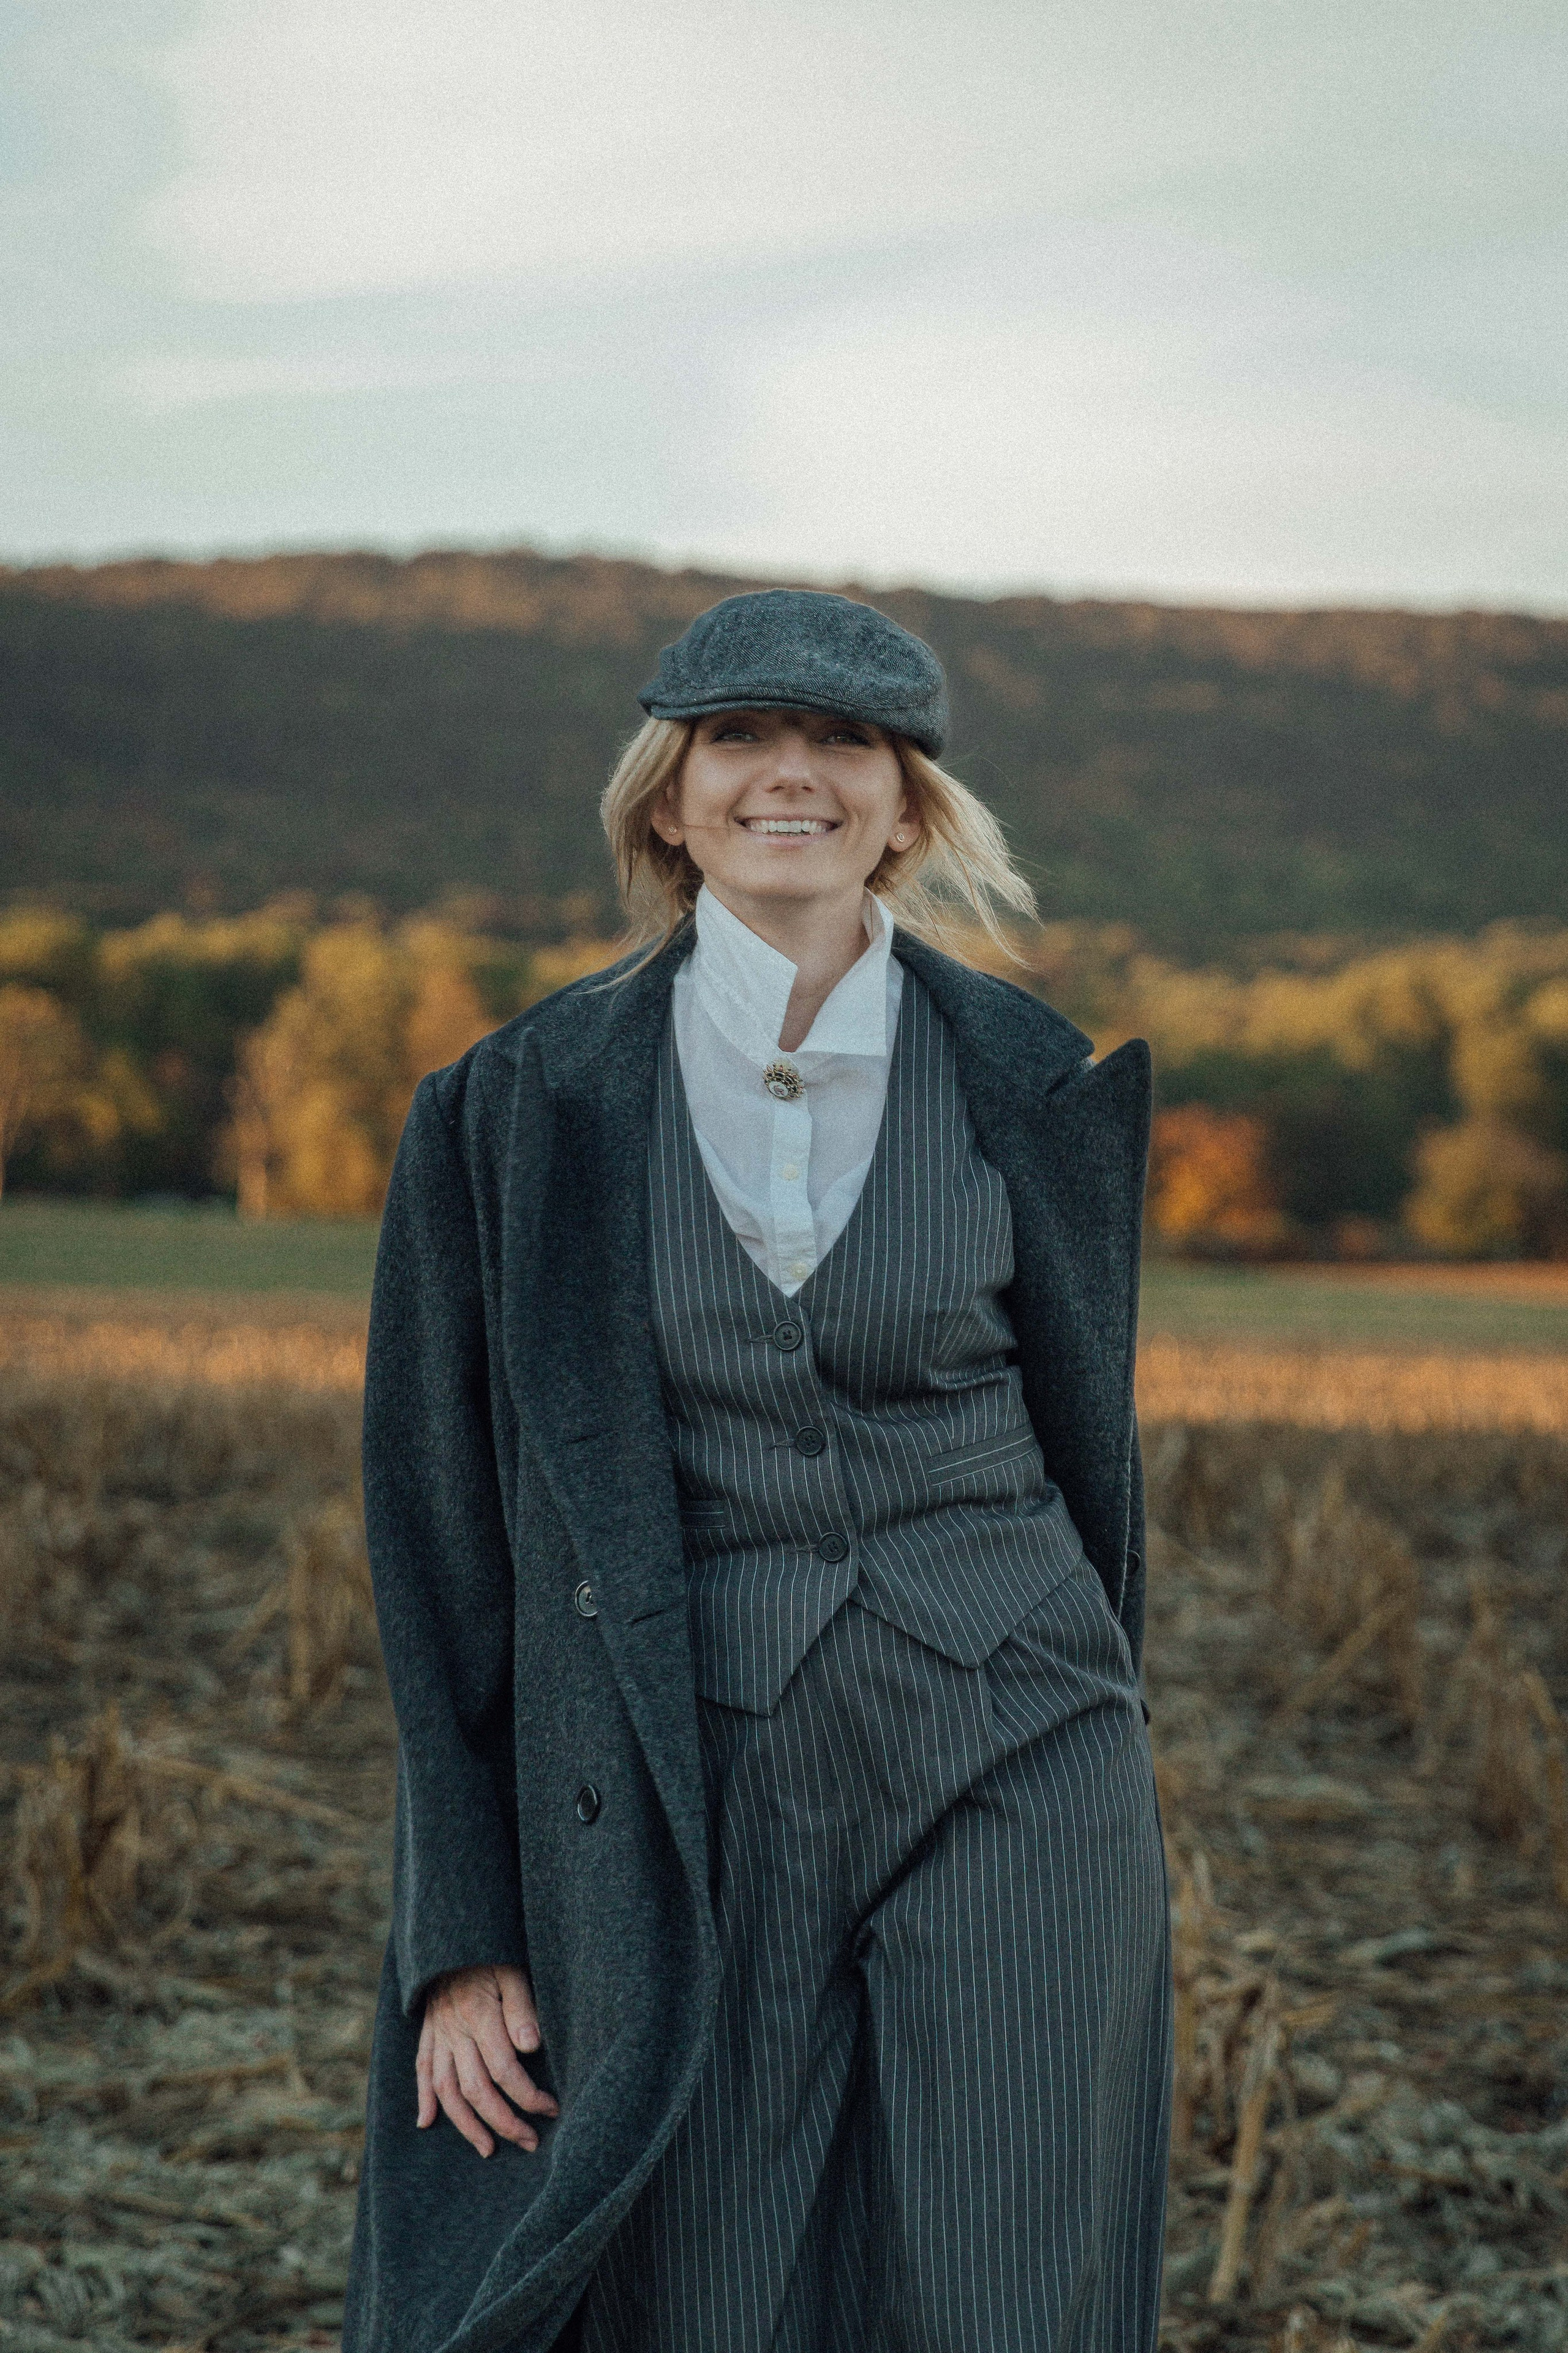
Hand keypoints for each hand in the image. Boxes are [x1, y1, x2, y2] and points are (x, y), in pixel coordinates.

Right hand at [416, 1963, 558, 2155]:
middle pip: (476, 2090)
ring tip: (489, 2149)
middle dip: (505, 2122)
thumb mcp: (513, 1971)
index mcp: (479, 2016)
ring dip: (466, 2125)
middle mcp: (454, 2032)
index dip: (529, 2096)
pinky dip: (423, 2100)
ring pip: (447, 2091)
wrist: (451, 1935)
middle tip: (530, 2141)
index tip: (551, 2108)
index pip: (505, 2071)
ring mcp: (437, 2035)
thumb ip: (522, 2009)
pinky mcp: (426, 2034)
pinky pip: (421, 2072)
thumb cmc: (491, 1954)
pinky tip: (427, 2123)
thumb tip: (531, 2047)